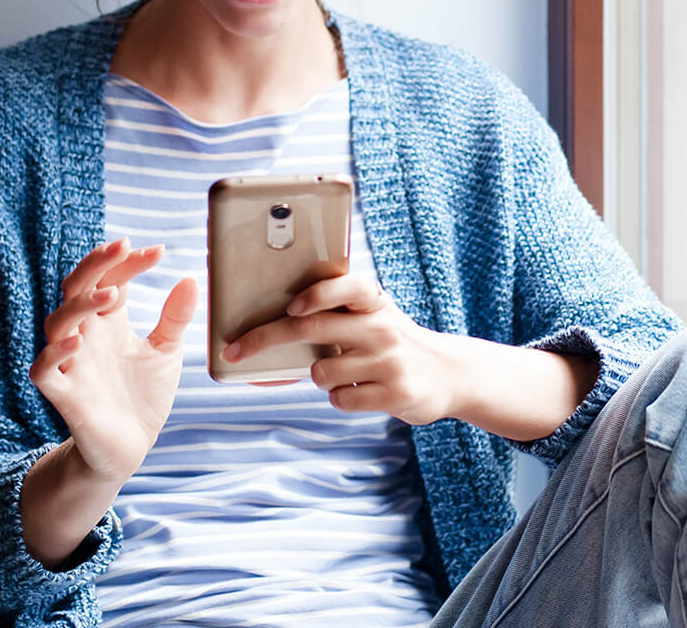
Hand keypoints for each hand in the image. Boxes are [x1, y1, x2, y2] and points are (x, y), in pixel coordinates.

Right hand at [29, 237, 195, 479]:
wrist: (131, 448)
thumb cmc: (142, 396)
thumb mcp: (166, 352)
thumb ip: (175, 317)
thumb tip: (188, 278)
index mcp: (108, 323)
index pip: (110, 279)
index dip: (129, 263)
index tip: (159, 251)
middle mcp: (86, 337)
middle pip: (76, 288)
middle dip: (96, 265)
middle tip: (122, 247)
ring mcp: (72, 364)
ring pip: (56, 323)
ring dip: (81, 305)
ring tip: (112, 296)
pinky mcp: (63, 395)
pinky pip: (44, 370)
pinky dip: (55, 353)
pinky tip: (79, 340)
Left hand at [223, 268, 457, 424]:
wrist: (451, 374)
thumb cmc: (394, 341)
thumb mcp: (376, 315)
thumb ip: (338, 311)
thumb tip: (277, 317)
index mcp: (374, 302)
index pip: (346, 287)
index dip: (317, 295)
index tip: (291, 308)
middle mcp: (382, 327)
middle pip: (312, 329)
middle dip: (264, 339)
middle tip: (235, 349)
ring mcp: (388, 362)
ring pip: (320, 372)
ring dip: (319, 376)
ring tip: (345, 372)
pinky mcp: (394, 394)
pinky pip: (339, 399)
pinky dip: (339, 398)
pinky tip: (359, 390)